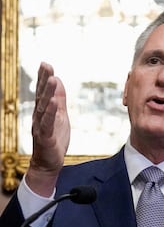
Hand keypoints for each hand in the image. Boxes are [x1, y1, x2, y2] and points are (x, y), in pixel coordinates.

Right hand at [26, 62, 69, 195]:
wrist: (50, 162)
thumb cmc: (55, 138)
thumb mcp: (60, 115)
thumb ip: (59, 99)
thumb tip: (58, 81)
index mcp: (44, 112)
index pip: (43, 93)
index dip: (44, 78)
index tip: (46, 64)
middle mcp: (39, 117)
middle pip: (42, 96)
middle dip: (44, 80)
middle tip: (46, 65)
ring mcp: (41, 127)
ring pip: (44, 108)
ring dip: (47, 93)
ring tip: (52, 79)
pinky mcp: (45, 138)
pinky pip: (48, 124)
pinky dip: (51, 113)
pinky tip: (54, 102)